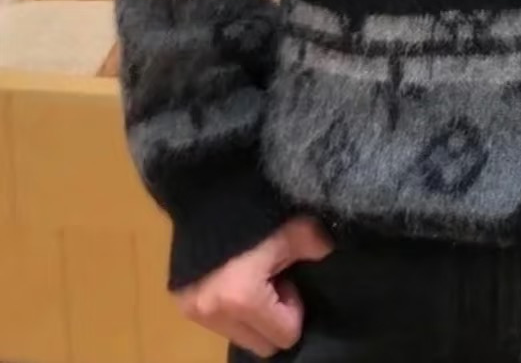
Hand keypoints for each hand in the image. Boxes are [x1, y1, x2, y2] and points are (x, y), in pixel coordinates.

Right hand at [175, 216, 333, 357]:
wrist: (205, 187)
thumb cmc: (254, 208)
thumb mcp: (293, 226)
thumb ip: (316, 247)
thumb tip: (328, 254)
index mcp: (243, 299)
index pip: (284, 336)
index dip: (293, 308)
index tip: (287, 276)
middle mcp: (214, 314)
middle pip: (260, 344)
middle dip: (273, 318)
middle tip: (273, 277)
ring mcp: (193, 311)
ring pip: (238, 336)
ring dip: (251, 314)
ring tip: (253, 274)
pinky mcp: (181, 303)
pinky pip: (218, 323)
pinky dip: (231, 307)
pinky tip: (235, 274)